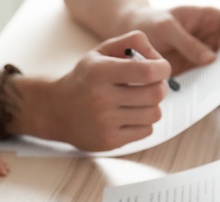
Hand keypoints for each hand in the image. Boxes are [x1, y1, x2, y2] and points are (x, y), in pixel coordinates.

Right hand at [12, 31, 170, 151]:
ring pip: (154, 114)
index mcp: (100, 72)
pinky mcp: (110, 141)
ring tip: (139, 101)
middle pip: (155, 94)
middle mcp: (101, 98)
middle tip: (154, 85)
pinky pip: (146, 131)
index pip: (147, 71)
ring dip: (153, 106)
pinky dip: (144, 122)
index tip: (162, 68)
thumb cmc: (85, 78)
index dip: (163, 68)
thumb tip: (158, 57)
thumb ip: (131, 43)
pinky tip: (131, 116)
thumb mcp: (101, 52)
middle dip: (161, 87)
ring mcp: (105, 122)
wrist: (56, 110)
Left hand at [120, 6, 219, 74]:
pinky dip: (211, 84)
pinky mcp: (196, 69)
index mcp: (210, 17)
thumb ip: (187, 42)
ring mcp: (205, 54)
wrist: (133, 39)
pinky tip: (212, 92)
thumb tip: (211, 59)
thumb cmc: (151, 24)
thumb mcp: (167, 28)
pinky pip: (208, 77)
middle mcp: (212, 36)